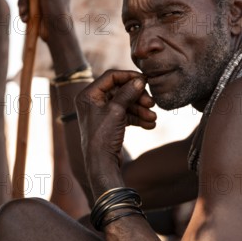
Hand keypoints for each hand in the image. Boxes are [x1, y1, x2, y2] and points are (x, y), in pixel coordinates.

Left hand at [75, 70, 155, 191]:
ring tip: (153, 118)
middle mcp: (93, 102)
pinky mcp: (110, 124)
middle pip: (121, 91)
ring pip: (126, 104)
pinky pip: (126, 115)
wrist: (102, 164)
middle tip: (152, 103)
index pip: (111, 77)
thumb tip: (140, 80)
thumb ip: (128, 93)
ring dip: (141, 110)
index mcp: (88, 95)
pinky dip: (138, 118)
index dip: (129, 77)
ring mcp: (102, 113)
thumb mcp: (116, 111)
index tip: (145, 80)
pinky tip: (150, 125)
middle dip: (138, 97)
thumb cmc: (103, 136)